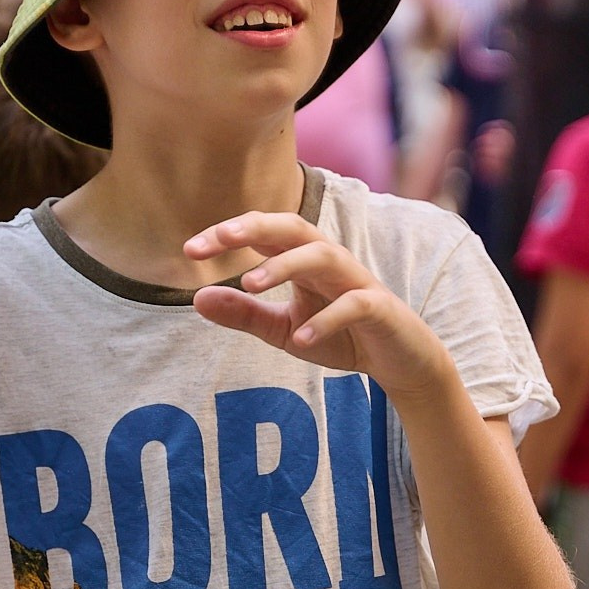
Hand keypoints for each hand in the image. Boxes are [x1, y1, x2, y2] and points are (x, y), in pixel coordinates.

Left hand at [185, 212, 454, 409]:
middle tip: (220, 238)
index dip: (227, 235)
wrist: (399, 361)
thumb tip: (196, 298)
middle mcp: (330, 261)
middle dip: (256, 227)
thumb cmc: (339, 337)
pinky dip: (327, 319)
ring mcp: (357, 281)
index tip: (189, 250)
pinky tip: (303, 338)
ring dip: (286, 265)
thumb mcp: (284, 331)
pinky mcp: (381, 308)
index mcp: (304, 260)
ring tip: (251, 283)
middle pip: (294, 228)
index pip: (263, 235)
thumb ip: (245, 314)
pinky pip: (355, 304)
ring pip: (324, 255)